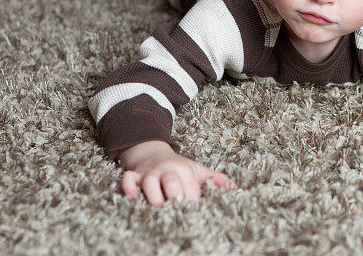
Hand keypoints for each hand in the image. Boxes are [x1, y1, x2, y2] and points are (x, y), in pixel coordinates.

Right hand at [118, 140, 236, 205]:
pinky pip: (128, 179)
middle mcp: (166, 171)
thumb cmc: (177, 167)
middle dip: (175, 196)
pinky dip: (128, 187)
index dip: (193, 199)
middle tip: (178, 209)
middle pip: (170, 181)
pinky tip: (132, 197)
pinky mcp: (134, 176)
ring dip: (154, 196)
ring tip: (160, 208)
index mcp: (183, 170)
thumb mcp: (196, 169)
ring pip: (149, 182)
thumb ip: (214, 179)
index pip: (190, 186)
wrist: (152, 152)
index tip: (196, 211)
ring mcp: (149, 173)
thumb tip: (235, 187)